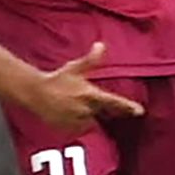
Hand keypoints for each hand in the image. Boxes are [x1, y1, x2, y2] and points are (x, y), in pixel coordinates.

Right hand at [29, 42, 144, 133]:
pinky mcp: (67, 130)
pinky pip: (78, 129)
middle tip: (90, 102)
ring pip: (90, 123)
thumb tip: (101, 45)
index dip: (128, 107)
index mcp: (90, 95)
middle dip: (102, 110)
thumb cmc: (56, 79)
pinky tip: (68, 113)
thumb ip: (91, 60)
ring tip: (75, 106)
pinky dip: (77, 124)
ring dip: (88, 117)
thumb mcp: (75, 68)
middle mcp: (86, 111)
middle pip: (103, 115)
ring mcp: (76, 122)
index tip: (140, 111)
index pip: (114, 102)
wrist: (35, 92)